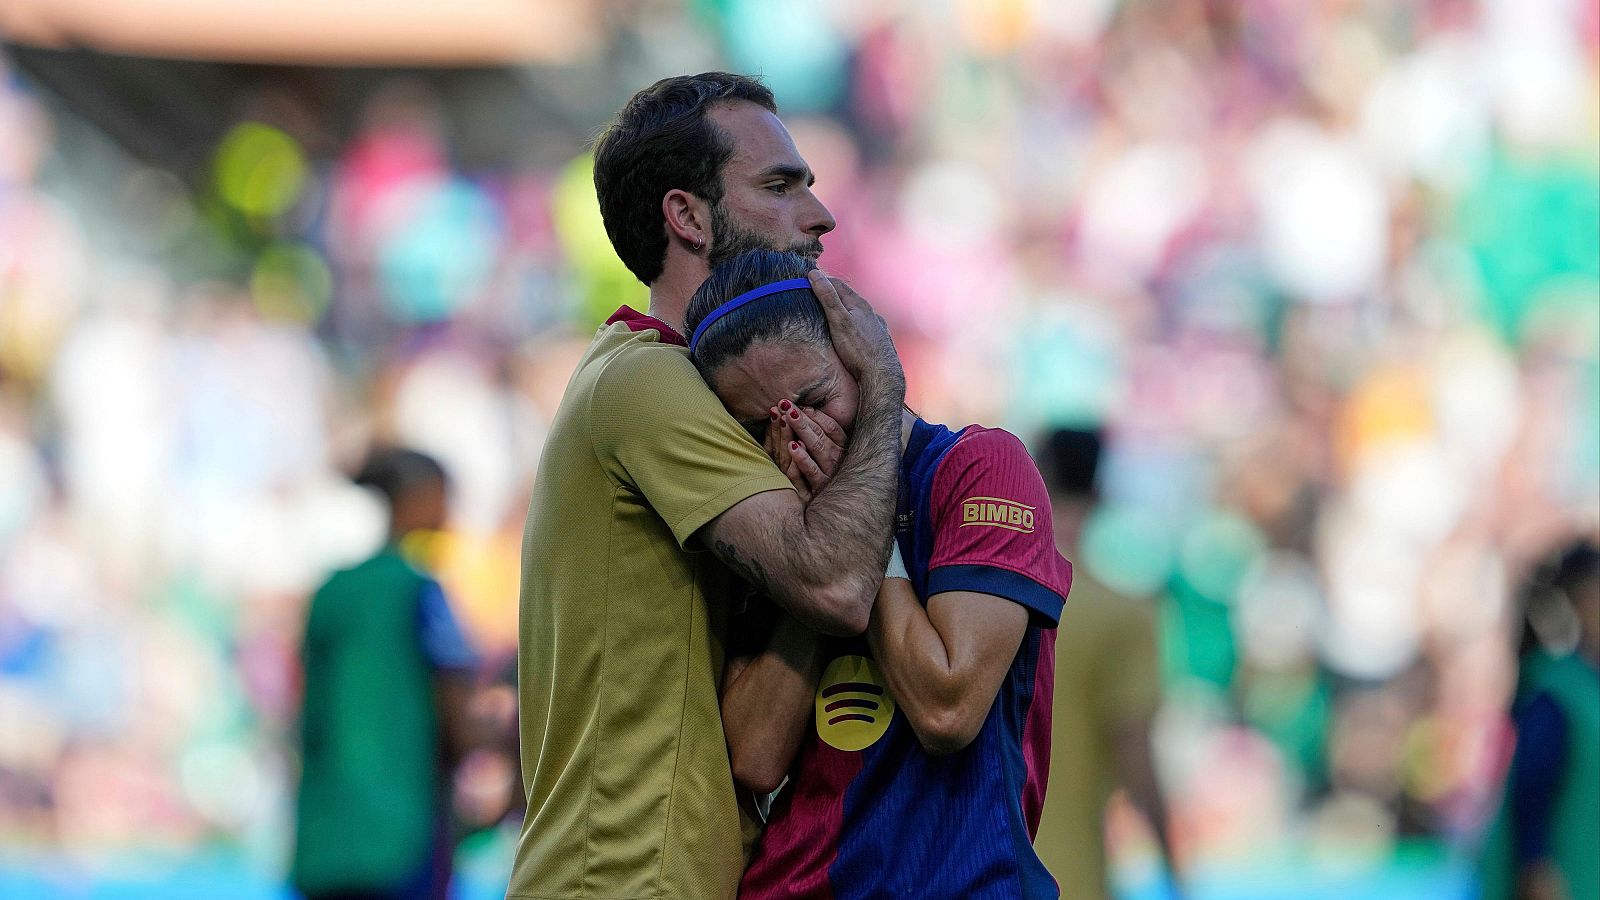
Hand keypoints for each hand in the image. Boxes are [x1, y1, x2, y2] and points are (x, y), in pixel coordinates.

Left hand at [765, 404, 844, 501]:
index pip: (831, 427)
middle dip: (802, 418)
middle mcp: (838, 459)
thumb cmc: (824, 474)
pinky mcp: (819, 488)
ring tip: (787, 418)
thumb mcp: (828, 453)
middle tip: (786, 405)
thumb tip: (804, 409)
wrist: (830, 508)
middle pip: (821, 434)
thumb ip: (821, 433)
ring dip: (801, 431)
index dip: (816, 414)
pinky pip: (811, 471)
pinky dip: (803, 458)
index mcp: (842, 448)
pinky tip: (793, 446)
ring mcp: (830, 473)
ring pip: (816, 448)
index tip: (800, 404)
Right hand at [808, 269, 902, 388]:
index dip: (822, 280)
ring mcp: (877, 328)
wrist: (882, 376)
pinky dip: (852, 325)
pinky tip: (850, 333)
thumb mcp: (838, 321)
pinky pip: (863, 328)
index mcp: (860, 305)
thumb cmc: (858, 350)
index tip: (808, 278)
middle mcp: (871, 314)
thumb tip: (815, 274)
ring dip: (844, 310)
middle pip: (848, 299)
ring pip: (857, 314)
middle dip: (832, 294)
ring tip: (830, 313)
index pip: (838, 285)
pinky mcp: (879, 342)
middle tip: (815, 293)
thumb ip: (827, 297)